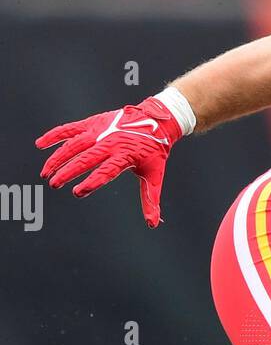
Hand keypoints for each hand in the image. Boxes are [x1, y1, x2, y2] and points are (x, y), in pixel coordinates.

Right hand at [36, 96, 184, 226]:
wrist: (156, 120)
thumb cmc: (154, 151)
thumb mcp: (154, 174)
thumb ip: (150, 200)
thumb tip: (152, 224)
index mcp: (124, 156)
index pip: (105, 171)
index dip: (91, 182)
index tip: (77, 192)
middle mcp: (110, 142)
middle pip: (85, 158)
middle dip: (68, 171)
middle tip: (54, 184)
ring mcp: (100, 131)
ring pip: (74, 144)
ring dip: (58, 158)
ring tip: (46, 173)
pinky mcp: (93, 123)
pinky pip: (70, 129)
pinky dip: (54, 136)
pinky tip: (40, 145)